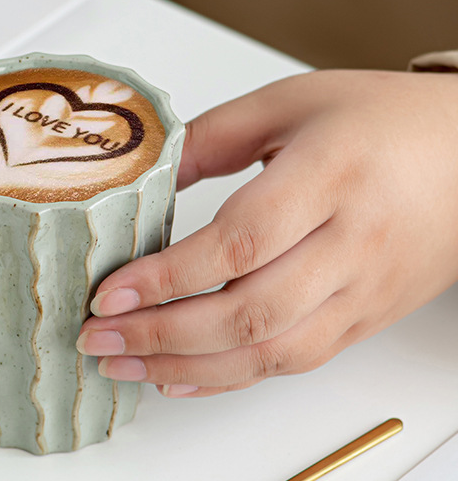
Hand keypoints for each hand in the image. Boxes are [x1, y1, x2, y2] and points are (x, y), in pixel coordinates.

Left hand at [77, 69, 457, 396]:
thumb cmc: (384, 120)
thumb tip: (147, 173)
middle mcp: (353, 243)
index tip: (107, 293)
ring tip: (123, 365)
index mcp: (331, 176)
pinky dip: (232, 378)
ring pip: (270, 353)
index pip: (239, 243)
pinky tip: (181, 377)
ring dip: (187, 368)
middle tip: (96, 337)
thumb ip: (214, 136)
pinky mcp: (366, 318)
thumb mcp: (293, 102)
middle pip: (248, 312)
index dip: (167, 278)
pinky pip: (296, 362)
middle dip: (161, 335)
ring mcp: (364, 291)